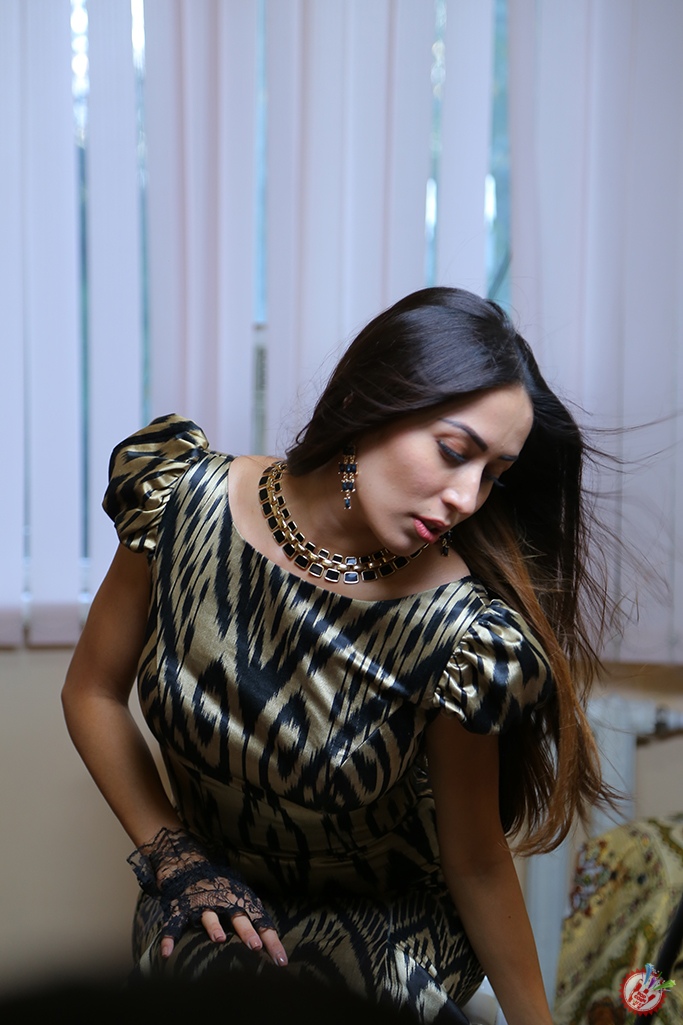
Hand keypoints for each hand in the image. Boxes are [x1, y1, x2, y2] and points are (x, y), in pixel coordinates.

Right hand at [128, 827, 287, 965]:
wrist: (188, 865)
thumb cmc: (221, 887)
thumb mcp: (241, 896)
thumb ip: (254, 914)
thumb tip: (272, 938)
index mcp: (241, 901)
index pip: (261, 922)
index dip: (272, 941)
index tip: (282, 960)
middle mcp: (223, 902)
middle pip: (238, 919)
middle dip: (247, 932)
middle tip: (256, 946)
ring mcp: (201, 906)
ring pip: (208, 918)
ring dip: (214, 928)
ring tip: (219, 938)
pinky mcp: (180, 910)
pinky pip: (174, 926)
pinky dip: (169, 939)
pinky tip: (166, 954)